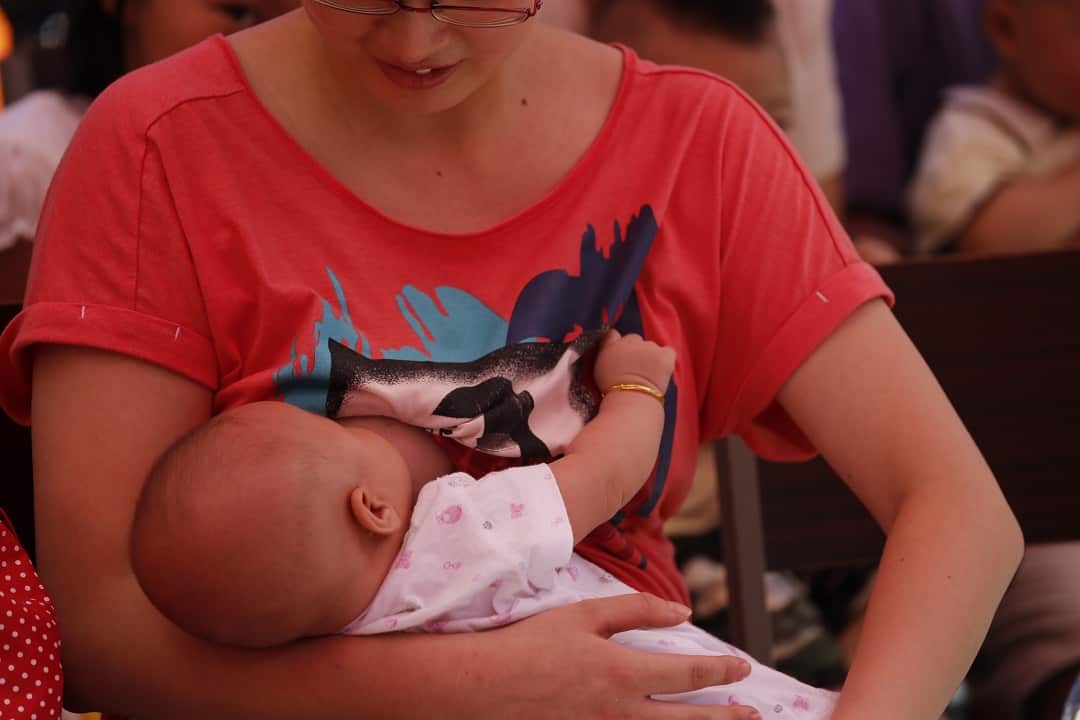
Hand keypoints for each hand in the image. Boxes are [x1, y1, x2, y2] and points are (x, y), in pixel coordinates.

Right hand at [471, 593, 760, 719]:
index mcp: (622, 672)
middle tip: (754, 715)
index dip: (721, 670)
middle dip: (727, 718)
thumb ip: (636, 610)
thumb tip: (683, 611)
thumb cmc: (531, 644)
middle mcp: (620, 712)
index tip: (742, 668)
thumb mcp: (583, 615)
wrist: (481, 687)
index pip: (688, 672)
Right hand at [594, 330, 676, 395]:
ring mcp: (649, 347)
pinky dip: (665, 358)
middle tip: (634, 367)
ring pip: (650, 346)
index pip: (615, 335)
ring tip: (647, 373)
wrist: (630, 400)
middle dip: (634, 350)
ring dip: (649, 355)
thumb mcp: (599, 366)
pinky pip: (668, 351)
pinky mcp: (664, 356)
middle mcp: (632, 341)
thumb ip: (606, 347)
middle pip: (634, 339)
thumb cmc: (610, 389)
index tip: (620, 358)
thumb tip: (614, 334)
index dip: (618, 346)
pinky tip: (661, 368)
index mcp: (614, 344)